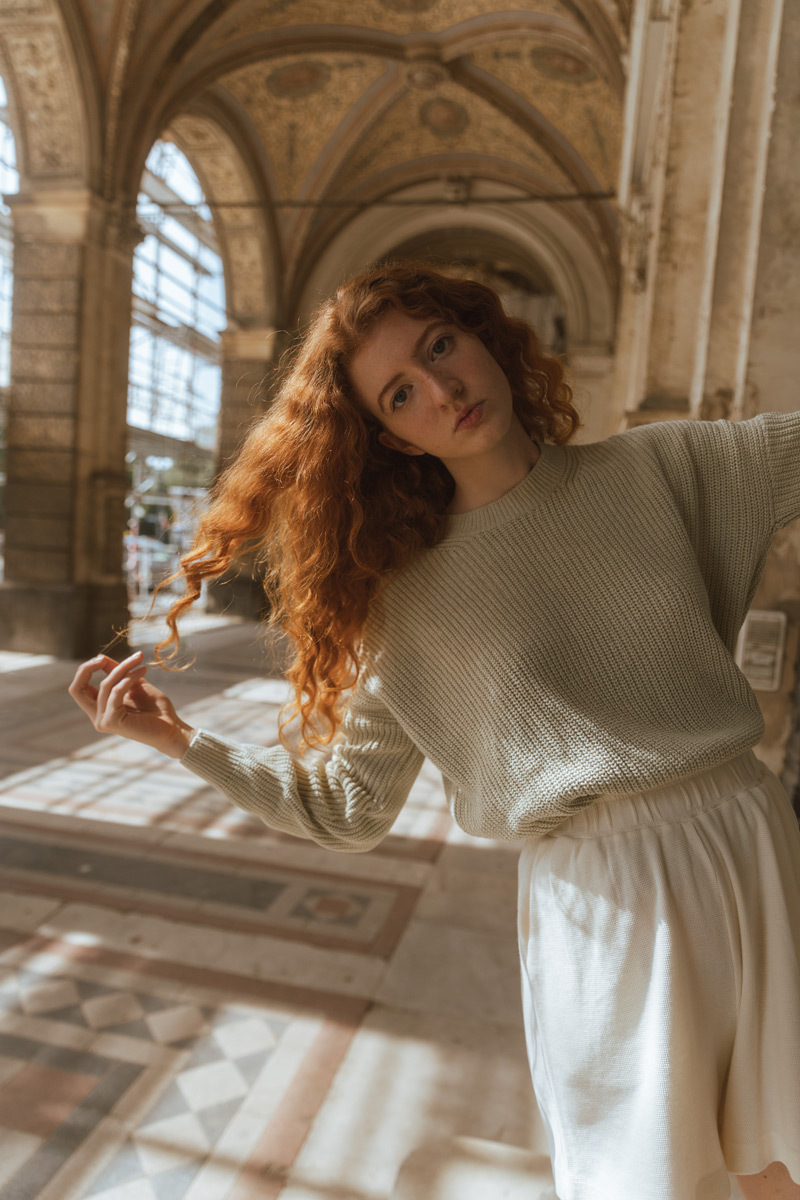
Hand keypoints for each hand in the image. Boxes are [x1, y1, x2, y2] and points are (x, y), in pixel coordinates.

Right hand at [68, 651, 194, 759]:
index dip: (86, 670)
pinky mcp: (112, 722)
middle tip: (102, 658)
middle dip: (87, 669)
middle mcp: (97, 717)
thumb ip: (117, 673)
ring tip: (140, 661)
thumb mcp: (133, 684)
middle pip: (77, 689)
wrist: (172, 728)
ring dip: (123, 668)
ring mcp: (103, 721)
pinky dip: (129, 678)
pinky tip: (143, 670)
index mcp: (100, 709)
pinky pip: (116, 692)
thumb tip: (100, 657)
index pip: (79, 688)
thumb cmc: (156, 709)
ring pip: (105, 685)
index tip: (102, 658)